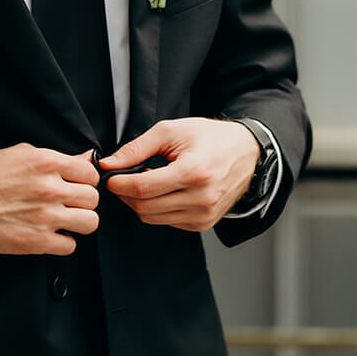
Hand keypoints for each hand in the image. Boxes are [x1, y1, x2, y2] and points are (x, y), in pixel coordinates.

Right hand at [0, 144, 99, 256]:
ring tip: (63, 220)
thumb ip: (54, 159)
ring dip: (78, 222)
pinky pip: (70, 246)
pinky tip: (49, 234)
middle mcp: (49, 189)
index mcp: (45, 162)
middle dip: (82, 201)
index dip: (84, 179)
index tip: (77, 184)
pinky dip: (62, 242)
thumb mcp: (18, 154)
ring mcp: (44, 216)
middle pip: (93, 198)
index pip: (90, 172)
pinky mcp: (36, 241)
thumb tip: (83, 160)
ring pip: (90, 223)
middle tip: (68, 203)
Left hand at [98, 118, 258, 232]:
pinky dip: (156, 209)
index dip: (119, 183)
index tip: (110, 176)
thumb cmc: (211, 138)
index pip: (143, 188)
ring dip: (139, 202)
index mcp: (194, 172)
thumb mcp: (172, 131)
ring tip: (142, 182)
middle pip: (145, 207)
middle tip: (121, 178)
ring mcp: (204, 215)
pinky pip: (167, 221)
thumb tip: (109, 163)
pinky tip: (161, 192)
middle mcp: (201, 198)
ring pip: (152, 218)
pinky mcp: (204, 224)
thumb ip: (137, 148)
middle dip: (125, 194)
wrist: (247, 154)